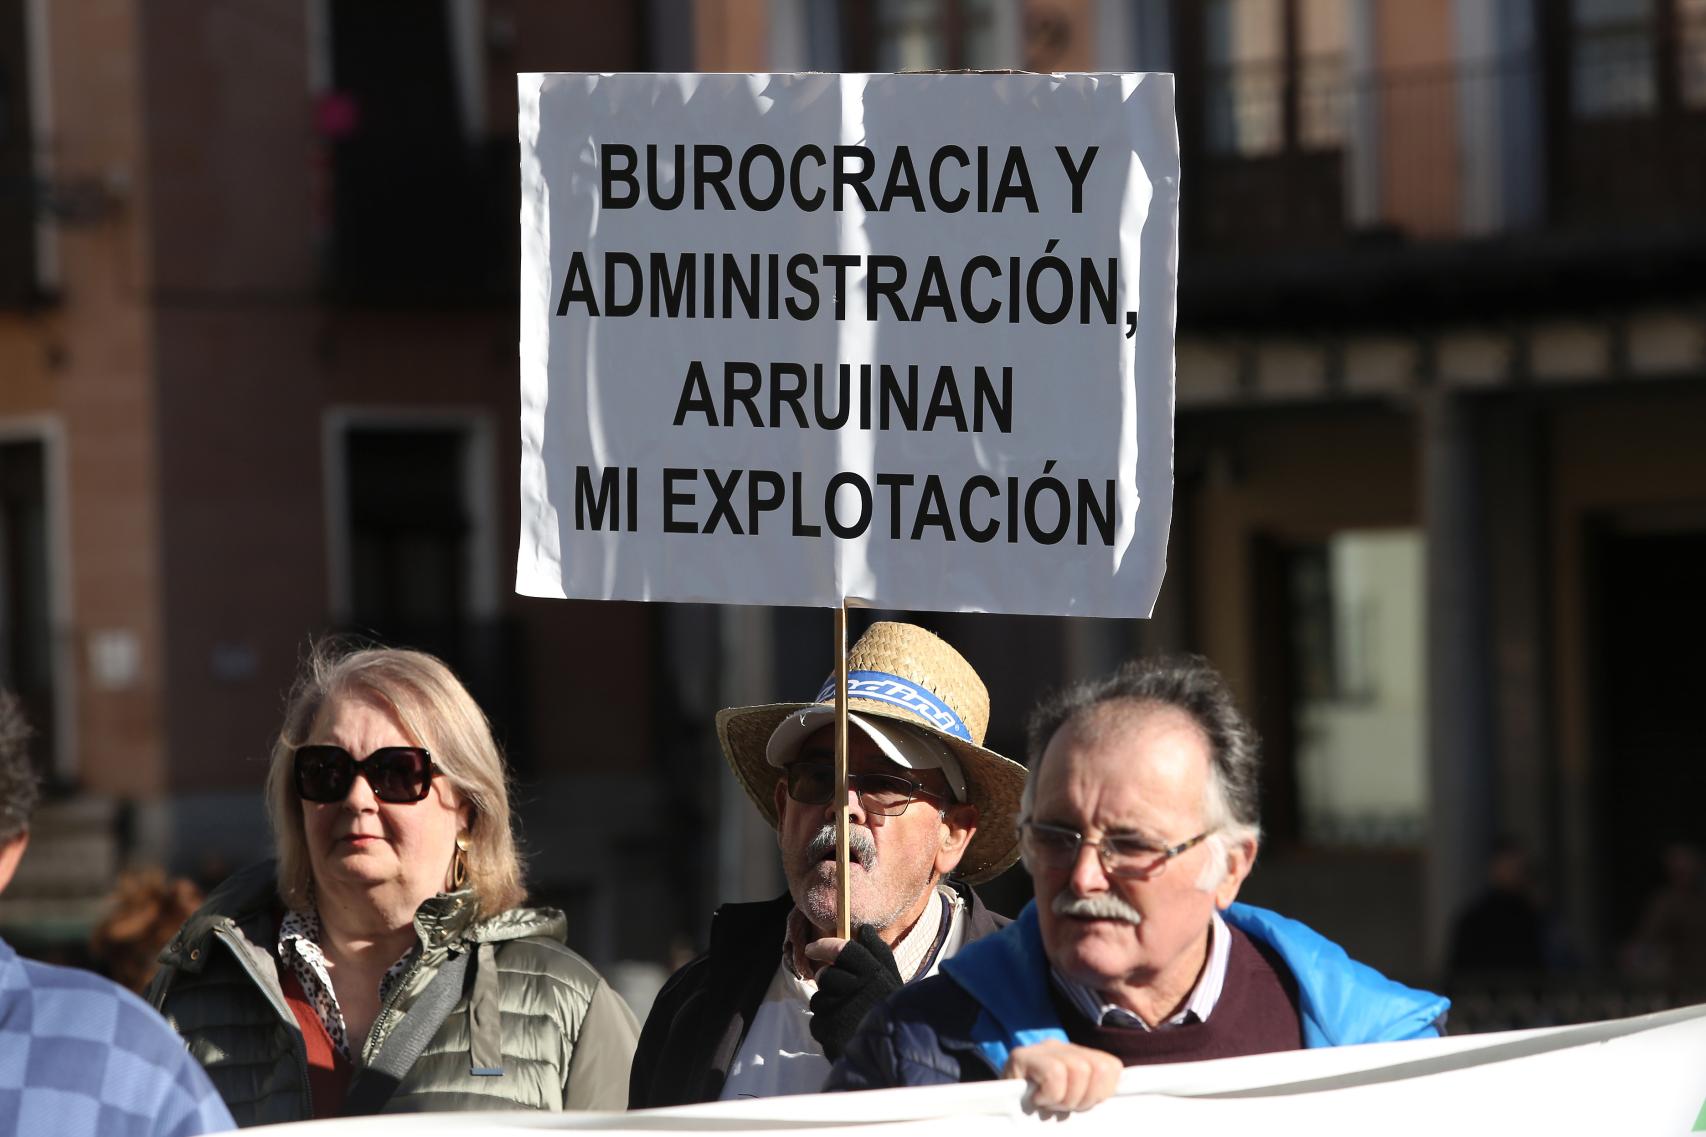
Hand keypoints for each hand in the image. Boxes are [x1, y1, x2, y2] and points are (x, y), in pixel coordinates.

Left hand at [807, 924, 902, 1060]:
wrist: (894, 1054)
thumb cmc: (890, 1012)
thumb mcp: (891, 980)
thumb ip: (878, 953)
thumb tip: (864, 929)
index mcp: (873, 974)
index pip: (844, 950)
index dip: (825, 946)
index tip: (813, 948)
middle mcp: (856, 989)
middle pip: (826, 975)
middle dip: (828, 982)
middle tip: (841, 992)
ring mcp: (841, 1011)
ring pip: (818, 999)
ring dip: (827, 1005)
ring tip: (847, 1016)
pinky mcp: (830, 1032)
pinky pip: (816, 1022)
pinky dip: (826, 1027)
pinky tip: (842, 1031)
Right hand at [1004, 1040, 1121, 1117]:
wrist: (996, 1116)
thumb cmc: (1038, 1116)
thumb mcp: (1071, 1105)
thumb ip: (1091, 1095)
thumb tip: (1124, 1096)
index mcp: (1078, 1057)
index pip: (1111, 1067)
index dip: (1101, 1094)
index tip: (1082, 1107)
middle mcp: (1061, 1046)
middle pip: (1097, 1067)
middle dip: (1083, 1098)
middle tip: (1062, 1108)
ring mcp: (1040, 1049)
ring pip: (1078, 1069)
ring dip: (1064, 1098)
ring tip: (1048, 1105)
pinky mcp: (1020, 1056)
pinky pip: (1054, 1073)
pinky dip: (1049, 1094)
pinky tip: (1036, 1101)